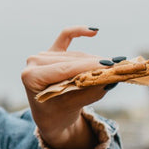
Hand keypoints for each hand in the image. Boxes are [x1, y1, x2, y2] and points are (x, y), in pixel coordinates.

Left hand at [21, 26, 106, 148]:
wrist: (49, 117)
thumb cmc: (58, 115)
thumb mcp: (72, 107)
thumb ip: (89, 93)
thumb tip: (110, 80)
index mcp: (31, 77)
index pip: (64, 69)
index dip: (87, 67)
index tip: (109, 65)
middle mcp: (33, 63)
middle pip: (70, 60)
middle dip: (94, 64)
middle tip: (117, 66)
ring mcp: (41, 55)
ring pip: (74, 55)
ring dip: (93, 60)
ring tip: (112, 65)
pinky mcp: (51, 52)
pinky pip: (66, 37)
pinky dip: (79, 32)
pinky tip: (94, 31)